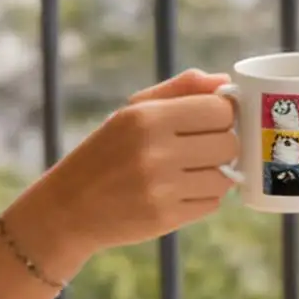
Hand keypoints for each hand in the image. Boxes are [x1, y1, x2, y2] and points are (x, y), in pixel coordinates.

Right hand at [47, 69, 237, 253]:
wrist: (69, 207)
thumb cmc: (107, 152)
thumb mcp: (132, 111)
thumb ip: (180, 89)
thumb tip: (223, 81)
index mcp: (147, 118)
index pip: (219, 110)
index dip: (223, 114)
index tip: (213, 120)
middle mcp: (155, 152)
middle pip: (229, 144)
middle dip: (223, 144)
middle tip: (203, 147)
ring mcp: (161, 188)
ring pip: (225, 177)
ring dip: (216, 174)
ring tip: (190, 171)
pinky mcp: (165, 218)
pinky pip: (212, 204)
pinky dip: (203, 197)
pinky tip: (180, 191)